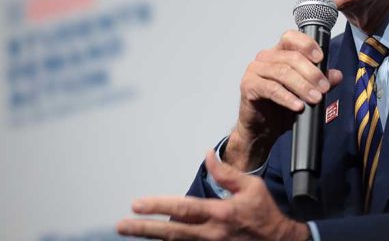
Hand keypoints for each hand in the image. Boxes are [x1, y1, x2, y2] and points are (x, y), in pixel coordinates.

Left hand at [116, 150, 310, 240]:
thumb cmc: (265, 212)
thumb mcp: (252, 187)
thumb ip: (226, 173)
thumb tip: (207, 155)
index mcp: (221, 213)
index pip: (183, 209)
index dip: (158, 206)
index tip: (137, 204)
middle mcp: (212, 233)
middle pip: (172, 232)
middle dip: (144, 229)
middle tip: (122, 225)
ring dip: (152, 238)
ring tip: (131, 232)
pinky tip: (155, 240)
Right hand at [226, 30, 342, 170]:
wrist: (262, 130)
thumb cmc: (280, 108)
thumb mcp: (306, 94)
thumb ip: (321, 82)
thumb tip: (337, 75)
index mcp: (279, 53)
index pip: (291, 38)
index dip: (307, 45)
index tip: (321, 58)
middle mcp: (266, 57)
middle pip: (291, 57)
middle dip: (312, 73)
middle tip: (324, 88)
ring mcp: (255, 70)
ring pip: (282, 72)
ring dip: (302, 86)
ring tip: (315, 99)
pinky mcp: (249, 86)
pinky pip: (271, 89)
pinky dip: (287, 97)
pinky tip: (298, 106)